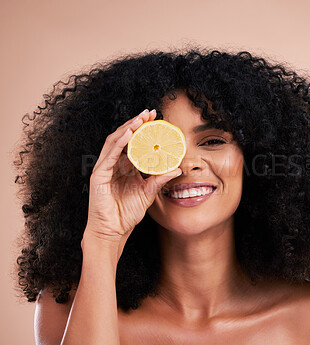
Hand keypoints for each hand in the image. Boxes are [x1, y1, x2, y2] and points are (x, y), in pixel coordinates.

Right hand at [82, 108, 181, 258]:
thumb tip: (177, 168)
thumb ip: (159, 179)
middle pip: (124, 137)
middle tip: (150, 113)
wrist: (113, 231)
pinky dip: (119, 143)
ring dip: (128, 128)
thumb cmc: (126, 214)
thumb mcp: (148, 193)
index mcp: (125, 167)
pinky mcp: (98, 175)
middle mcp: (114, 164)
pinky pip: (109, 155)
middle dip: (136, 123)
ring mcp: (105, 168)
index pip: (134, 143)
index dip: (144, 130)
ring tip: (141, 119)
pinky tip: (129, 134)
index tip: (157, 119)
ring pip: (115, 141)